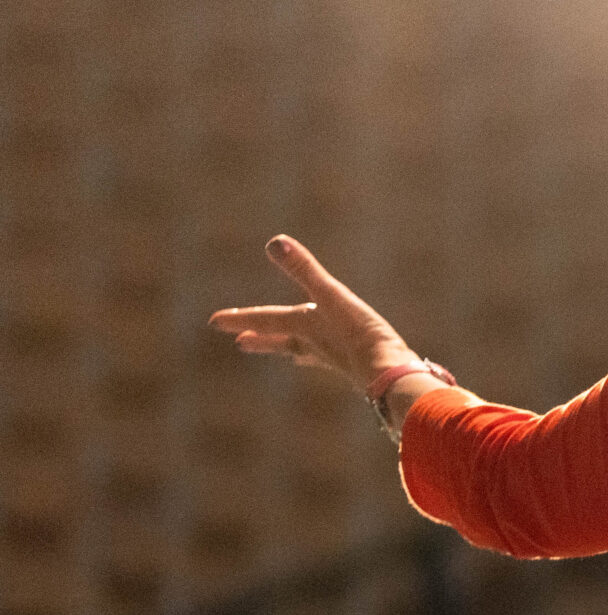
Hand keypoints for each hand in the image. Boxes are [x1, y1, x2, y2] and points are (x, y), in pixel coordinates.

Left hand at [210, 235, 415, 390]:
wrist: (388, 373)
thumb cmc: (359, 334)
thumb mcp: (332, 296)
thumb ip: (304, 269)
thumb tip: (274, 241)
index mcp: (304, 327)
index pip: (266, 319)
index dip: (240, 317)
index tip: (213, 322)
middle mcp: (314, 344)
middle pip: (281, 341)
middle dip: (262, 340)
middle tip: (240, 344)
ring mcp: (335, 358)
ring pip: (306, 352)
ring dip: (292, 350)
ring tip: (287, 355)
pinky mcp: (356, 367)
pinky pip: (334, 360)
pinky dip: (325, 358)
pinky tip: (332, 360)